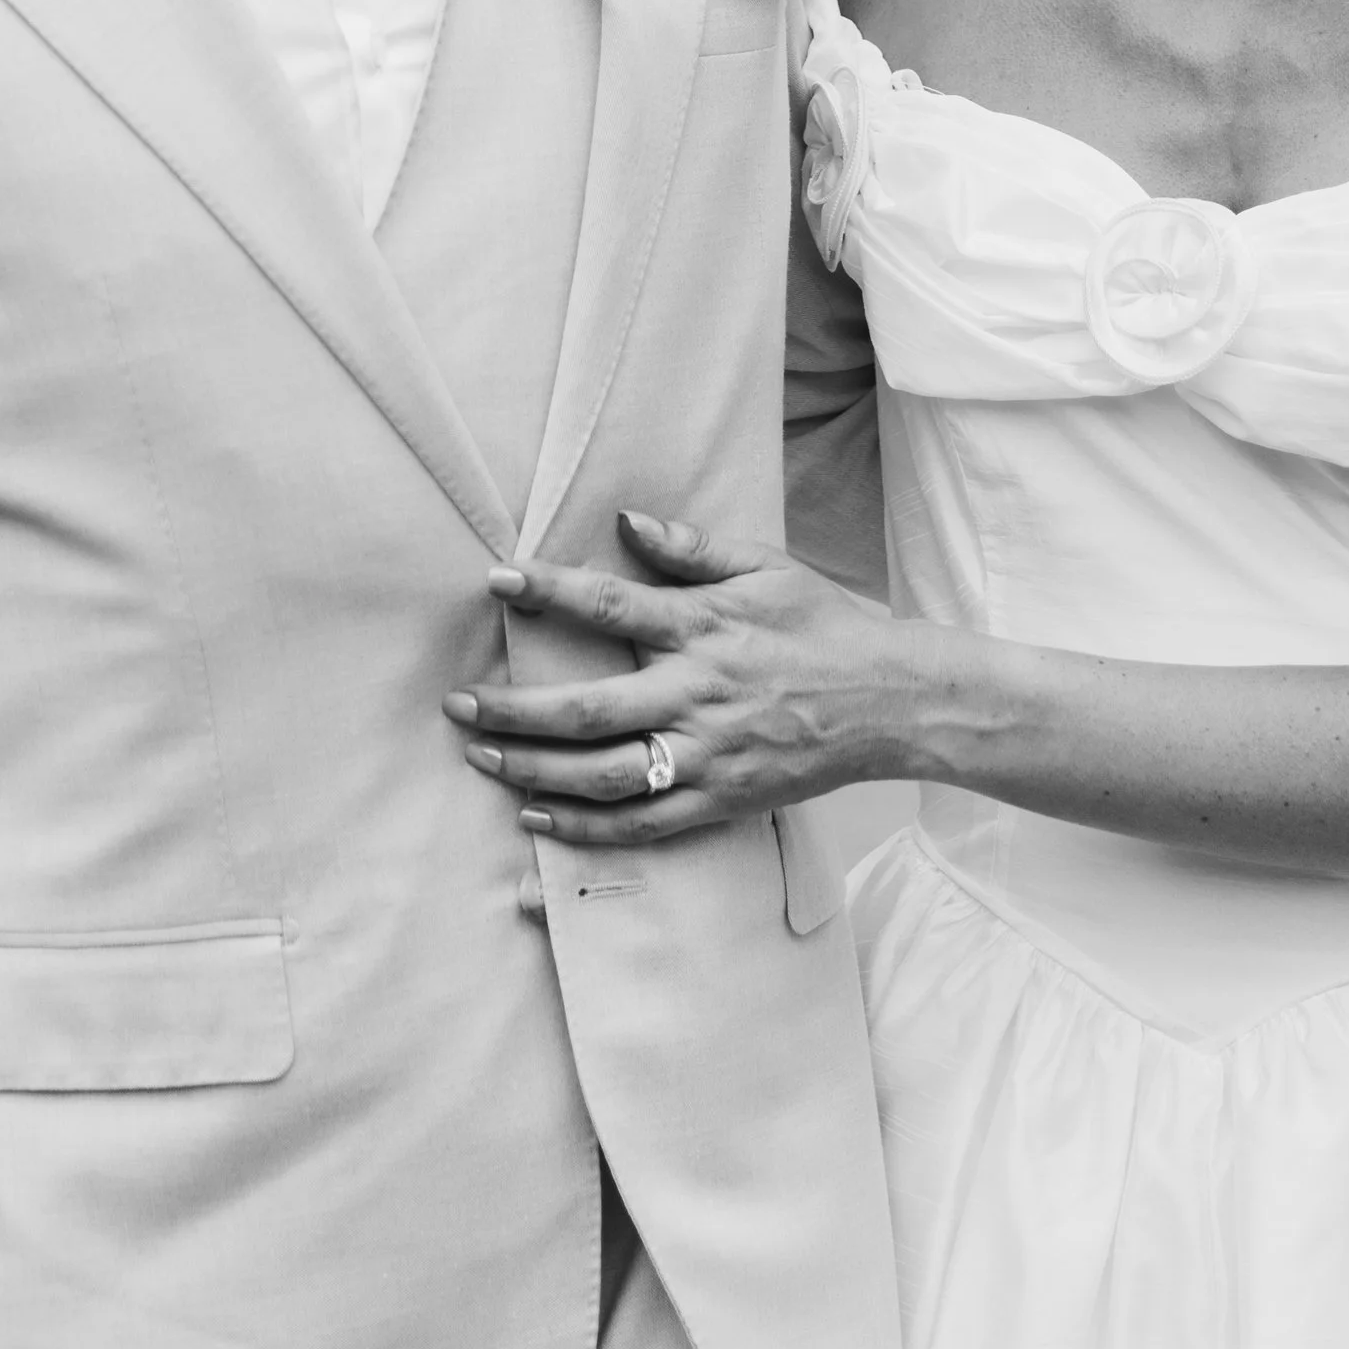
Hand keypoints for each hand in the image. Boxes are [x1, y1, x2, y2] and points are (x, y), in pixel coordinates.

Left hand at [447, 513, 920, 845]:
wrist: (891, 701)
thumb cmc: (825, 626)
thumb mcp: (767, 568)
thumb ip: (693, 550)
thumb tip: (626, 522)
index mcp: (705, 629)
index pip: (611, 607)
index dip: (549, 592)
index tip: (497, 580)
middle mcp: (697, 695)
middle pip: (585, 710)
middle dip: (511, 708)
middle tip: (457, 702)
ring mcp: (706, 756)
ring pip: (601, 775)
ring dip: (531, 769)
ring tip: (480, 756)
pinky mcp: (719, 800)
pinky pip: (639, 824)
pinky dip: (582, 826)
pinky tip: (535, 817)